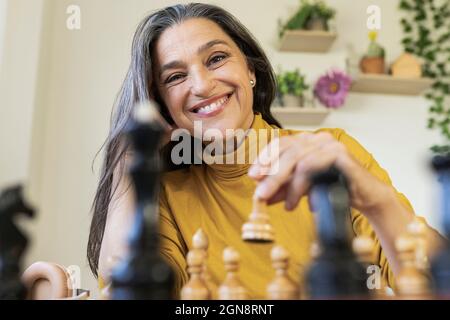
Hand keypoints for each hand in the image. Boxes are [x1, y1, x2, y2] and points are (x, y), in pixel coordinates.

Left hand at [248, 132, 393, 216]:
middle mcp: (318, 139)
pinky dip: (307, 188)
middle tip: (261, 194)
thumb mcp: (301, 188)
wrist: (366, 196)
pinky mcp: (341, 155)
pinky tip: (309, 205)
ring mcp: (330, 144)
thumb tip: (259, 194)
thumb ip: (281, 187)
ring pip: (299, 161)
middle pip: (287, 153)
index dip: (265, 159)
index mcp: (307, 141)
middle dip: (271, 175)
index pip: (280, 144)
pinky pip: (315, 169)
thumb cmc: (334, 187)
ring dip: (289, 186)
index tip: (253, 175)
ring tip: (287, 205)